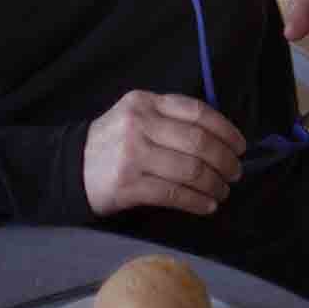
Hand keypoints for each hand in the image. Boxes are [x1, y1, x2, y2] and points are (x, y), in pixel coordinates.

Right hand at [83, 90, 245, 216]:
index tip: (240, 146)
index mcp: (146, 102)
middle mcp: (140, 125)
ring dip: (214, 183)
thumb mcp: (136, 116)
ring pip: (189, 170)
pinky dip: (196, 201)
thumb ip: (170, 118)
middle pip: (198, 142)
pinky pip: (173, 194)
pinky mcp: (127, 185)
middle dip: (225, 160)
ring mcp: (132, 155)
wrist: (68, 169)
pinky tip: (208, 205)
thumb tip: (221, 137)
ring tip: (224, 190)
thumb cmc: (113, 143)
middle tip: (236, 172)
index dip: (226, 130)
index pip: (198, 112)